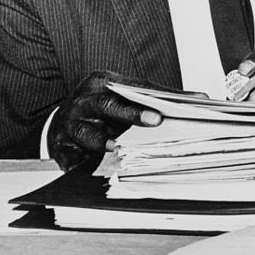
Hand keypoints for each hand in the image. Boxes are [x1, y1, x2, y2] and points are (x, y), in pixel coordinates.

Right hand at [47, 71, 162, 171]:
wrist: (62, 121)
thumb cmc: (99, 109)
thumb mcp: (119, 98)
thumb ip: (150, 98)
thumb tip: (193, 100)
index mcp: (99, 83)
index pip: (126, 88)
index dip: (146, 98)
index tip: (164, 108)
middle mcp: (84, 102)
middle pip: (107, 105)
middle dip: (131, 113)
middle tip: (155, 121)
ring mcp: (71, 124)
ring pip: (86, 132)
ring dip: (101, 141)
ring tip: (116, 148)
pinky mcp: (61, 146)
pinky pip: (71, 157)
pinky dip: (80, 164)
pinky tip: (92, 171)